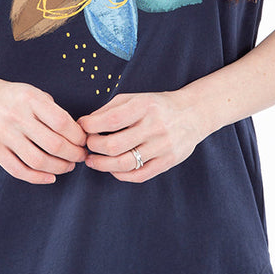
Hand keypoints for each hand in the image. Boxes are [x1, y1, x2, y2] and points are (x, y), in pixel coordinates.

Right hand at [0, 75, 87, 184]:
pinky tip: (50, 177)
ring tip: (68, 166)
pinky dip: (37, 178)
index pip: (62, 122)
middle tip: (80, 156)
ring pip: (38, 161)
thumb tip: (75, 131)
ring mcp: (3, 134)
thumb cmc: (9, 96)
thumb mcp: (31, 92)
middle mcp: (17, 116)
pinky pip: (18, 170)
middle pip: (54, 144)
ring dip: (59, 168)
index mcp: (30, 99)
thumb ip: (51, 108)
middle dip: (73, 154)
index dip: (78, 135)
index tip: (83, 140)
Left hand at [77, 89, 204, 181]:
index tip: (82, 127)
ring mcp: (162, 146)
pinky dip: (120, 175)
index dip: (90, 126)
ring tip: (92, 161)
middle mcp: (155, 126)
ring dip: (102, 165)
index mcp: (144, 106)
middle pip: (114, 145)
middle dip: (93, 147)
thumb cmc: (157, 106)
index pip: (110, 120)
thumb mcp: (135, 98)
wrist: (192, 114)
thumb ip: (110, 109)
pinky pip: (139, 175)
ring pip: (124, 163)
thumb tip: (85, 124)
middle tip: (87, 145)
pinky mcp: (167, 162)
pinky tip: (112, 169)